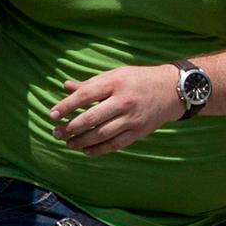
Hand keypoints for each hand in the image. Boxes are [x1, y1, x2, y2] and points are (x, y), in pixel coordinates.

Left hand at [52, 62, 187, 155]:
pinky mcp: (140, 131)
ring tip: (68, 143)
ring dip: (81, 141)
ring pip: (101, 134)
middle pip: (91, 118)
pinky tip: (86, 151)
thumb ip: (91, 83)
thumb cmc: (140, 80)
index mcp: (115, 83)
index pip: (85, 96)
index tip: (52, 115)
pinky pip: (116, 144)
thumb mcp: (116, 74)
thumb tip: (66, 87)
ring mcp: (132, 118)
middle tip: (56, 133)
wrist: (173, 89)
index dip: (66, 106)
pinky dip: (99, 150)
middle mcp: (123, 101)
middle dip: (70, 128)